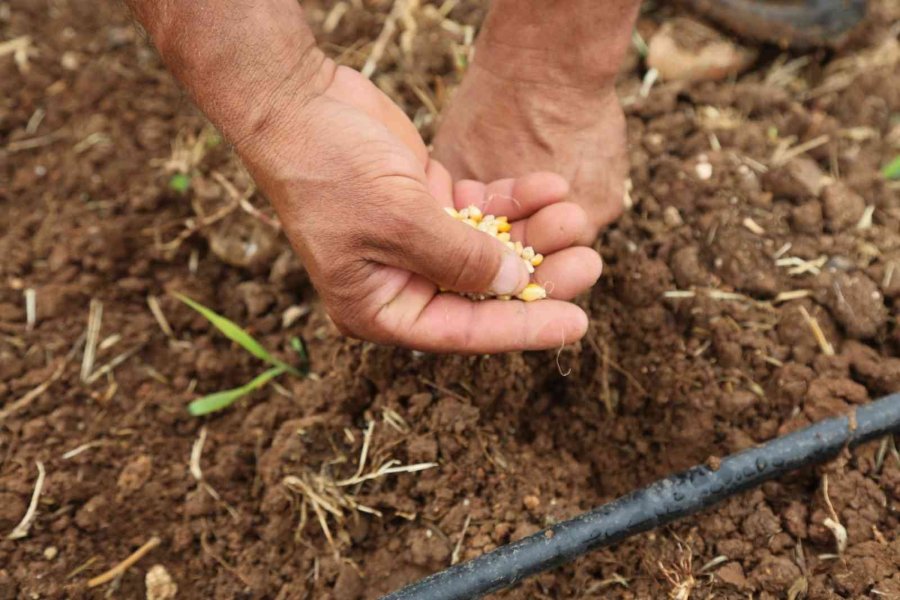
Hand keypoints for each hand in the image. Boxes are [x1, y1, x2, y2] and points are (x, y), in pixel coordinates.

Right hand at [235, 64, 602, 352]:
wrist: (298, 102)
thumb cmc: (329, 169)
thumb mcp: (398, 221)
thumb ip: (459, 259)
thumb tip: (513, 282)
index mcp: (380, 308)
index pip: (463, 331)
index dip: (524, 328)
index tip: (576, 323)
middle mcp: (401, 281)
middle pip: (485, 292)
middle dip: (539, 276)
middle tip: (589, 260)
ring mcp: (417, 241)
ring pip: (490, 249)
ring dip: (534, 233)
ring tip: (574, 213)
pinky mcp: (428, 202)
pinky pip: (483, 210)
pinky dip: (514, 200)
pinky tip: (547, 187)